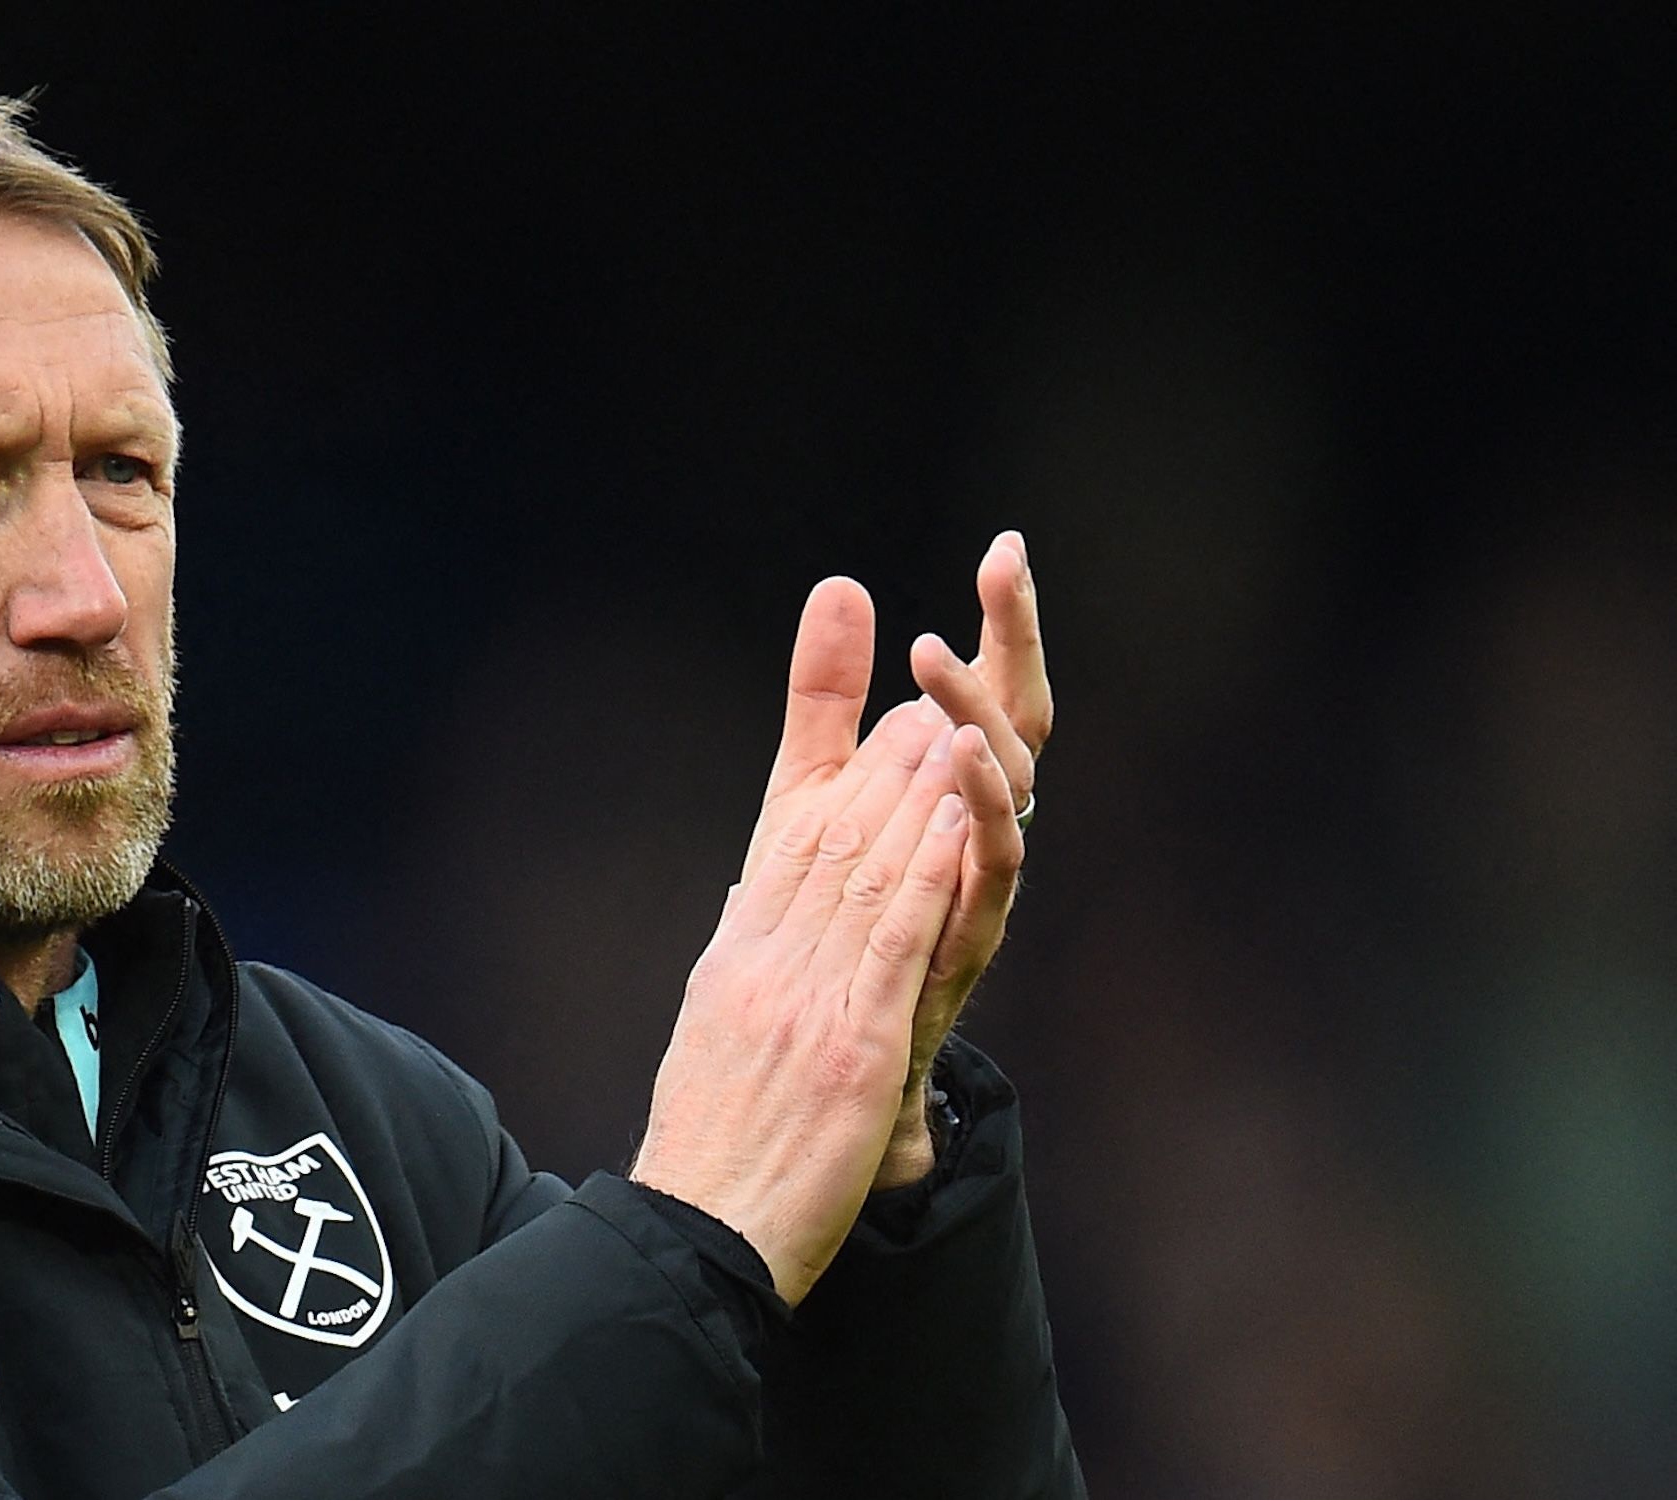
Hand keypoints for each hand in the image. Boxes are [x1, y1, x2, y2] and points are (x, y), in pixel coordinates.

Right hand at [633, 649, 973, 1306]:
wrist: (700, 1233)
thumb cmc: (711, 1156)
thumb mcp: (714, 1045)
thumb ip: (744, 976)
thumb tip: (751, 917)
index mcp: (735, 962)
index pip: (784, 844)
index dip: (825, 771)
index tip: (865, 713)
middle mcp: (764, 964)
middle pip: (826, 842)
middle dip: (878, 764)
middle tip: (925, 700)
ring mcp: (807, 1000)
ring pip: (865, 874)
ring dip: (912, 794)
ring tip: (950, 728)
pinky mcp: (852, 1045)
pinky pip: (893, 941)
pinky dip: (925, 872)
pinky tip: (952, 818)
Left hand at [880, 533, 1051, 1183]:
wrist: (825, 1085)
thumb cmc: (828, 940)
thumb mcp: (807, 802)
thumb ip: (825, 705)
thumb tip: (840, 588)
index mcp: (949, 795)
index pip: (993, 689)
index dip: (1008, 622)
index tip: (1006, 547)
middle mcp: (977, 835)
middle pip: (1017, 725)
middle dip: (1012, 648)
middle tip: (1002, 575)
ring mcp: (977, 889)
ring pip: (1003, 792)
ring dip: (980, 724)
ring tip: (949, 670)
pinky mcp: (959, 945)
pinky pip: (985, 873)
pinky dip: (976, 818)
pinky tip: (959, 764)